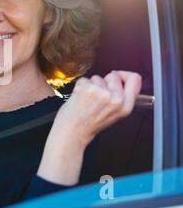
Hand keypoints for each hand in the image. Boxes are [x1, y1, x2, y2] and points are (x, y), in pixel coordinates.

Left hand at [37, 70, 141, 185]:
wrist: (72, 132)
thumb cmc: (88, 124)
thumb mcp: (114, 114)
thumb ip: (120, 97)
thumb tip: (120, 79)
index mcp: (125, 106)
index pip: (135, 79)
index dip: (124, 75)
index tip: (116, 76)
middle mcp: (116, 99)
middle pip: (114, 76)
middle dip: (104, 82)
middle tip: (96, 96)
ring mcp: (102, 93)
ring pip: (97, 77)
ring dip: (90, 86)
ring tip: (86, 100)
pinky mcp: (88, 89)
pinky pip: (84, 79)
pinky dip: (80, 87)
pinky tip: (79, 98)